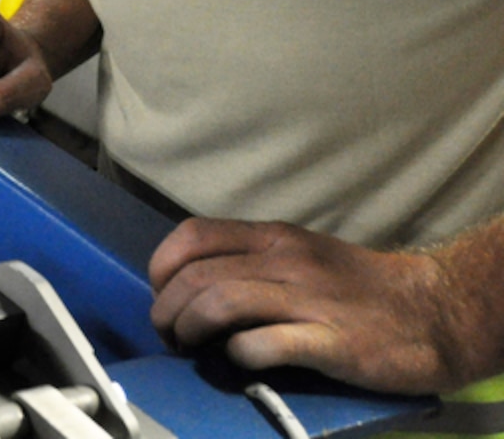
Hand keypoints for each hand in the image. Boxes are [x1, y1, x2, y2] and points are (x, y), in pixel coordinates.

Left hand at [150, 218, 472, 393]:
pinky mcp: (334, 342)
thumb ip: (249, 260)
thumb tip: (190, 284)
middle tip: (169, 333)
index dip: (161, 267)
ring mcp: (310, 300)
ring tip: (188, 346)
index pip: (193, 235)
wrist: (434, 311)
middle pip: (197, 275)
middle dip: (167, 308)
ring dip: (190, 328)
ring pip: (222, 302)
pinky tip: (239, 359)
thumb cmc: (358, 287)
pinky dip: (240, 353)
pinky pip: (267, 344)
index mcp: (274, 238)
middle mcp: (287, 262)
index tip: (161, 295)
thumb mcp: (299, 255)